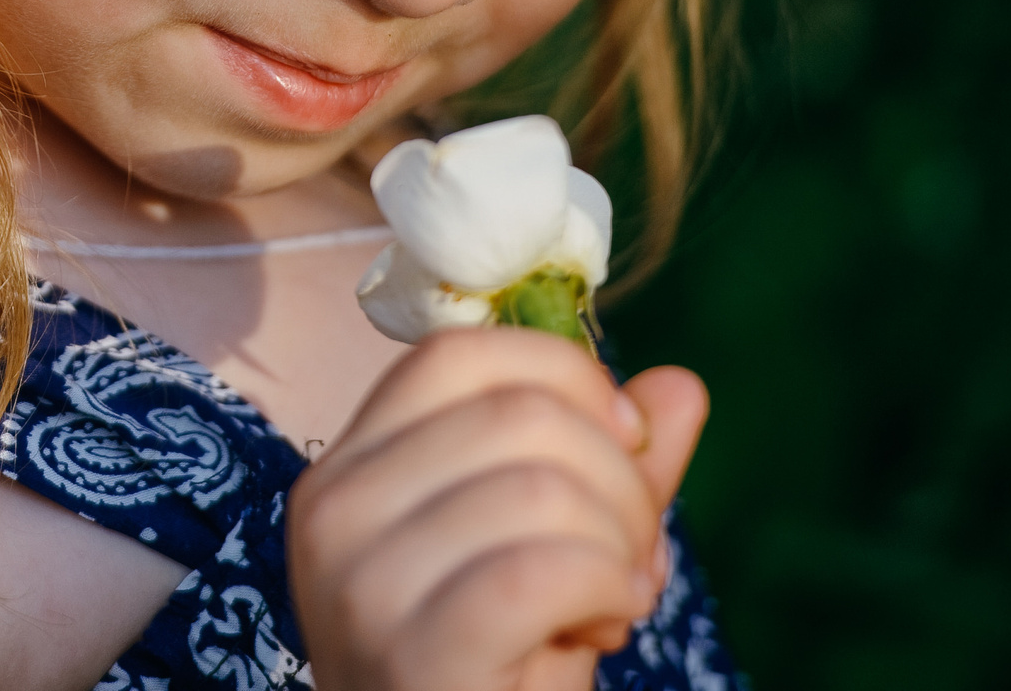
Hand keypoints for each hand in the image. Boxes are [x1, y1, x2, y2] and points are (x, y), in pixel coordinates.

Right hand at [286, 327, 707, 690]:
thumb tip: (679, 389)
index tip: (623, 441)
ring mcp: (358, 581)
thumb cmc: (499, 676)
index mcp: (349, 468)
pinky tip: (604, 624)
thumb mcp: (555, 557)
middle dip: (619, 479)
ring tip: (606, 604)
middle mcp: (331, 508)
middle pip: (517, 412)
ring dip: (617, 548)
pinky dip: (604, 589)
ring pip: (540, 487)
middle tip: (627, 556)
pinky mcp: (408, 650)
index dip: (565, 375)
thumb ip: (611, 472)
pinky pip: (542, 567)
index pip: (457, 352)